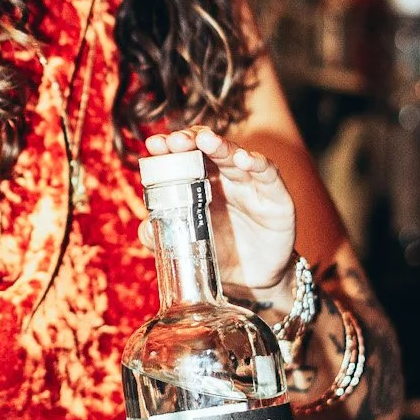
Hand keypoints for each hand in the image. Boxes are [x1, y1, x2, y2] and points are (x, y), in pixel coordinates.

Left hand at [143, 126, 296, 302]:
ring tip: (206, 141)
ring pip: (235, 155)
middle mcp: (223, 177)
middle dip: (191, 139)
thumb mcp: (187, 246)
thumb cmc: (219, 255)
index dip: (169, 148)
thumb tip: (145, 228)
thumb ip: (162, 235)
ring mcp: (249, 183)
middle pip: (207, 148)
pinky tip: (244, 160)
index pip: (183, 156)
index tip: (154, 145)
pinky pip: (267, 173)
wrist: (254, 280)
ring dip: (221, 146)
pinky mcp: (274, 195)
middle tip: (176, 141)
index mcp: (198, 183)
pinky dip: (257, 163)